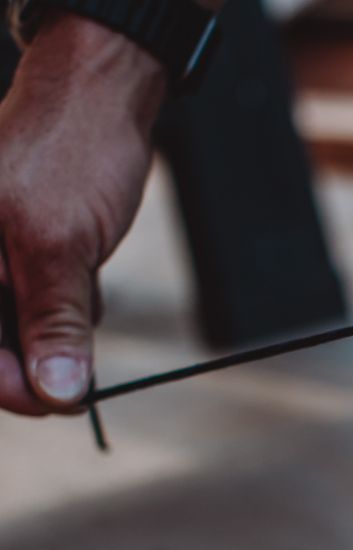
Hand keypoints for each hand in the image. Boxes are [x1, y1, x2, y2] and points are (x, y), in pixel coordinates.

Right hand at [0, 14, 164, 415]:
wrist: (100, 99)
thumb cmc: (72, 153)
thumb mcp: (62, 248)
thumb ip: (54, 323)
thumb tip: (52, 391)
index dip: (5, 384)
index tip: (52, 403)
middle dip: (37, 350)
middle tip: (79, 362)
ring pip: (21, 327)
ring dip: (59, 324)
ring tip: (81, 281)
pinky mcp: (18, 253)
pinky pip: (40, 303)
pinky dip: (69, 301)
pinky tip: (84, 269)